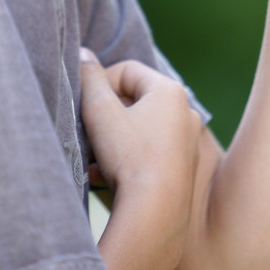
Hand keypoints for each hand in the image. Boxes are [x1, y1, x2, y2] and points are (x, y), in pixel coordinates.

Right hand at [79, 52, 201, 237]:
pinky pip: (148, 153)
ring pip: (139, 129)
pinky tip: (101, 176)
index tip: (82, 103)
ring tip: (91, 156)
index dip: (99, 82)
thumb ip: (89, 78)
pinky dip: (125, 158)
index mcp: (170, 91)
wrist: (156, 216)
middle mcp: (186, 113)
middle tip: (84, 130)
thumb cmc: (130, 158)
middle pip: (135, 100)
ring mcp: (186, 142)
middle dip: (105, 114)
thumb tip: (83, 53)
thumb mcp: (101, 112)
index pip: (127, 70)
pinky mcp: (182, 169)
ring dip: (112, 139)